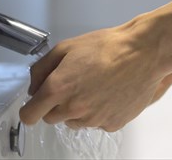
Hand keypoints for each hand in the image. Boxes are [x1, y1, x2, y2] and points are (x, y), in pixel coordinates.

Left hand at [19, 27, 171, 131]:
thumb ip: (41, 69)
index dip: (30, 109)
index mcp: (58, 89)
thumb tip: (34, 87)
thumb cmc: (107, 47)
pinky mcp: (112, 124)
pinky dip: (99, 112)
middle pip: (52, 118)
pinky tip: (109, 94)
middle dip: (56, 105)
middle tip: (73, 85)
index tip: (36, 104)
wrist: (143, 53)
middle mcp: (74, 109)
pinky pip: (97, 123)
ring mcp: (94, 119)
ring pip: (75, 122)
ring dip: (78, 109)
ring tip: (95, 87)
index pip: (29, 115)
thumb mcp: (66, 47)